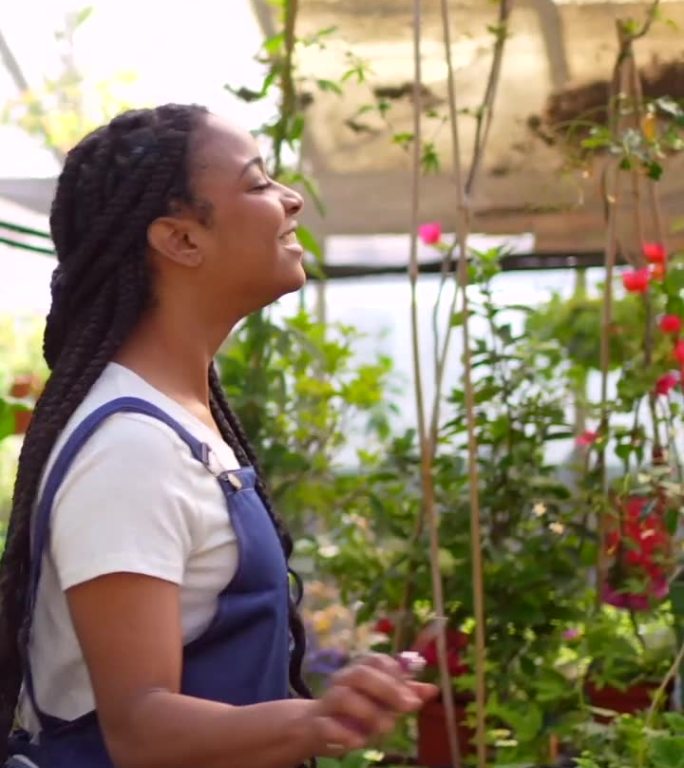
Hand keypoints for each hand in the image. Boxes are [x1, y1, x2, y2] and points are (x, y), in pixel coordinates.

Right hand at [307, 653, 437, 756]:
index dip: (397, 675)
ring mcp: (327, 702)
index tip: (414, 697)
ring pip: (343, 696)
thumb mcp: (382, 703)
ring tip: (386, 728)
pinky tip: (359, 742)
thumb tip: (433, 689)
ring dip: (368, 711)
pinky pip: (325, 725)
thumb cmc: (355, 713)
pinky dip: (343, 733)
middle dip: (387, 689)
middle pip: (360, 673)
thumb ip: (405, 695)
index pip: (377, 661)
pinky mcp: (316, 725)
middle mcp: (342, 681)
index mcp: (358, 670)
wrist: (314, 728)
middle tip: (408, 707)